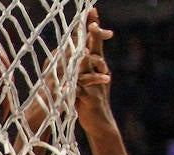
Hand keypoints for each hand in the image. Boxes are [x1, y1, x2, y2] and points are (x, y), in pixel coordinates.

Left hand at [75, 9, 115, 135]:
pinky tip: (73, 80)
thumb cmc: (89, 100)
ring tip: (84, 50)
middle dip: (95, 37)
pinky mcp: (91, 98)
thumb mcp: (85, 80)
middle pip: (97, 51)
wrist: (99, 122)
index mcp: (96, 66)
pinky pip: (85, 89)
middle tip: (92, 24)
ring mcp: (96, 84)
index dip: (94, 28)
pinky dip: (79, 84)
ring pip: (93, 69)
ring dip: (89, 58)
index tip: (92, 11)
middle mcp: (99, 72)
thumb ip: (81, 66)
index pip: (95, 43)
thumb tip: (75, 50)